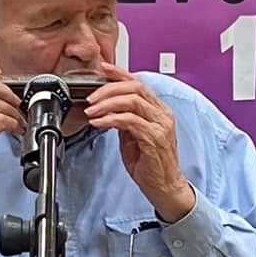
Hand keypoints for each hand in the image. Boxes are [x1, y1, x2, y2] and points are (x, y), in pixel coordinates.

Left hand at [86, 65, 194, 221]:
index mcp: (159, 110)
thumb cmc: (151, 164)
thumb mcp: (133, 136)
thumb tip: (107, 107)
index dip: (119, 73)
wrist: (164, 188)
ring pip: (132, 101)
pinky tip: (99, 123)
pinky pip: (129, 121)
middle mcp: (162, 114)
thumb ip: (124, 120)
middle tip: (91, 98)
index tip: (103, 68)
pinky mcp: (154, 138)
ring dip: (107, 103)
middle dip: (108, 89)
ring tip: (92, 111)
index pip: (138, 83)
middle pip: (135, 87)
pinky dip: (110, 119)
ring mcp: (160, 125)